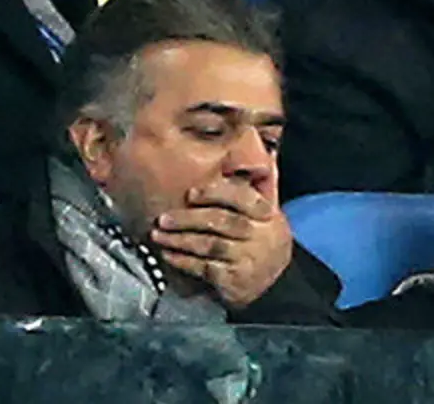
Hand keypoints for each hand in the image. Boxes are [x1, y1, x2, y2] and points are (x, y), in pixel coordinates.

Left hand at [150, 180, 292, 309]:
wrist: (275, 283)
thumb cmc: (260, 239)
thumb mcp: (264, 213)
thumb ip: (252, 186)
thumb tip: (246, 150)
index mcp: (267, 214)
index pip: (242, 198)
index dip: (215, 194)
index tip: (190, 194)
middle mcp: (262, 235)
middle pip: (221, 222)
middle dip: (188, 219)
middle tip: (163, 218)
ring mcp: (250, 259)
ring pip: (211, 245)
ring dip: (180, 240)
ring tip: (158, 235)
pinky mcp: (237, 280)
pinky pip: (206, 268)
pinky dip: (185, 262)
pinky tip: (168, 256)